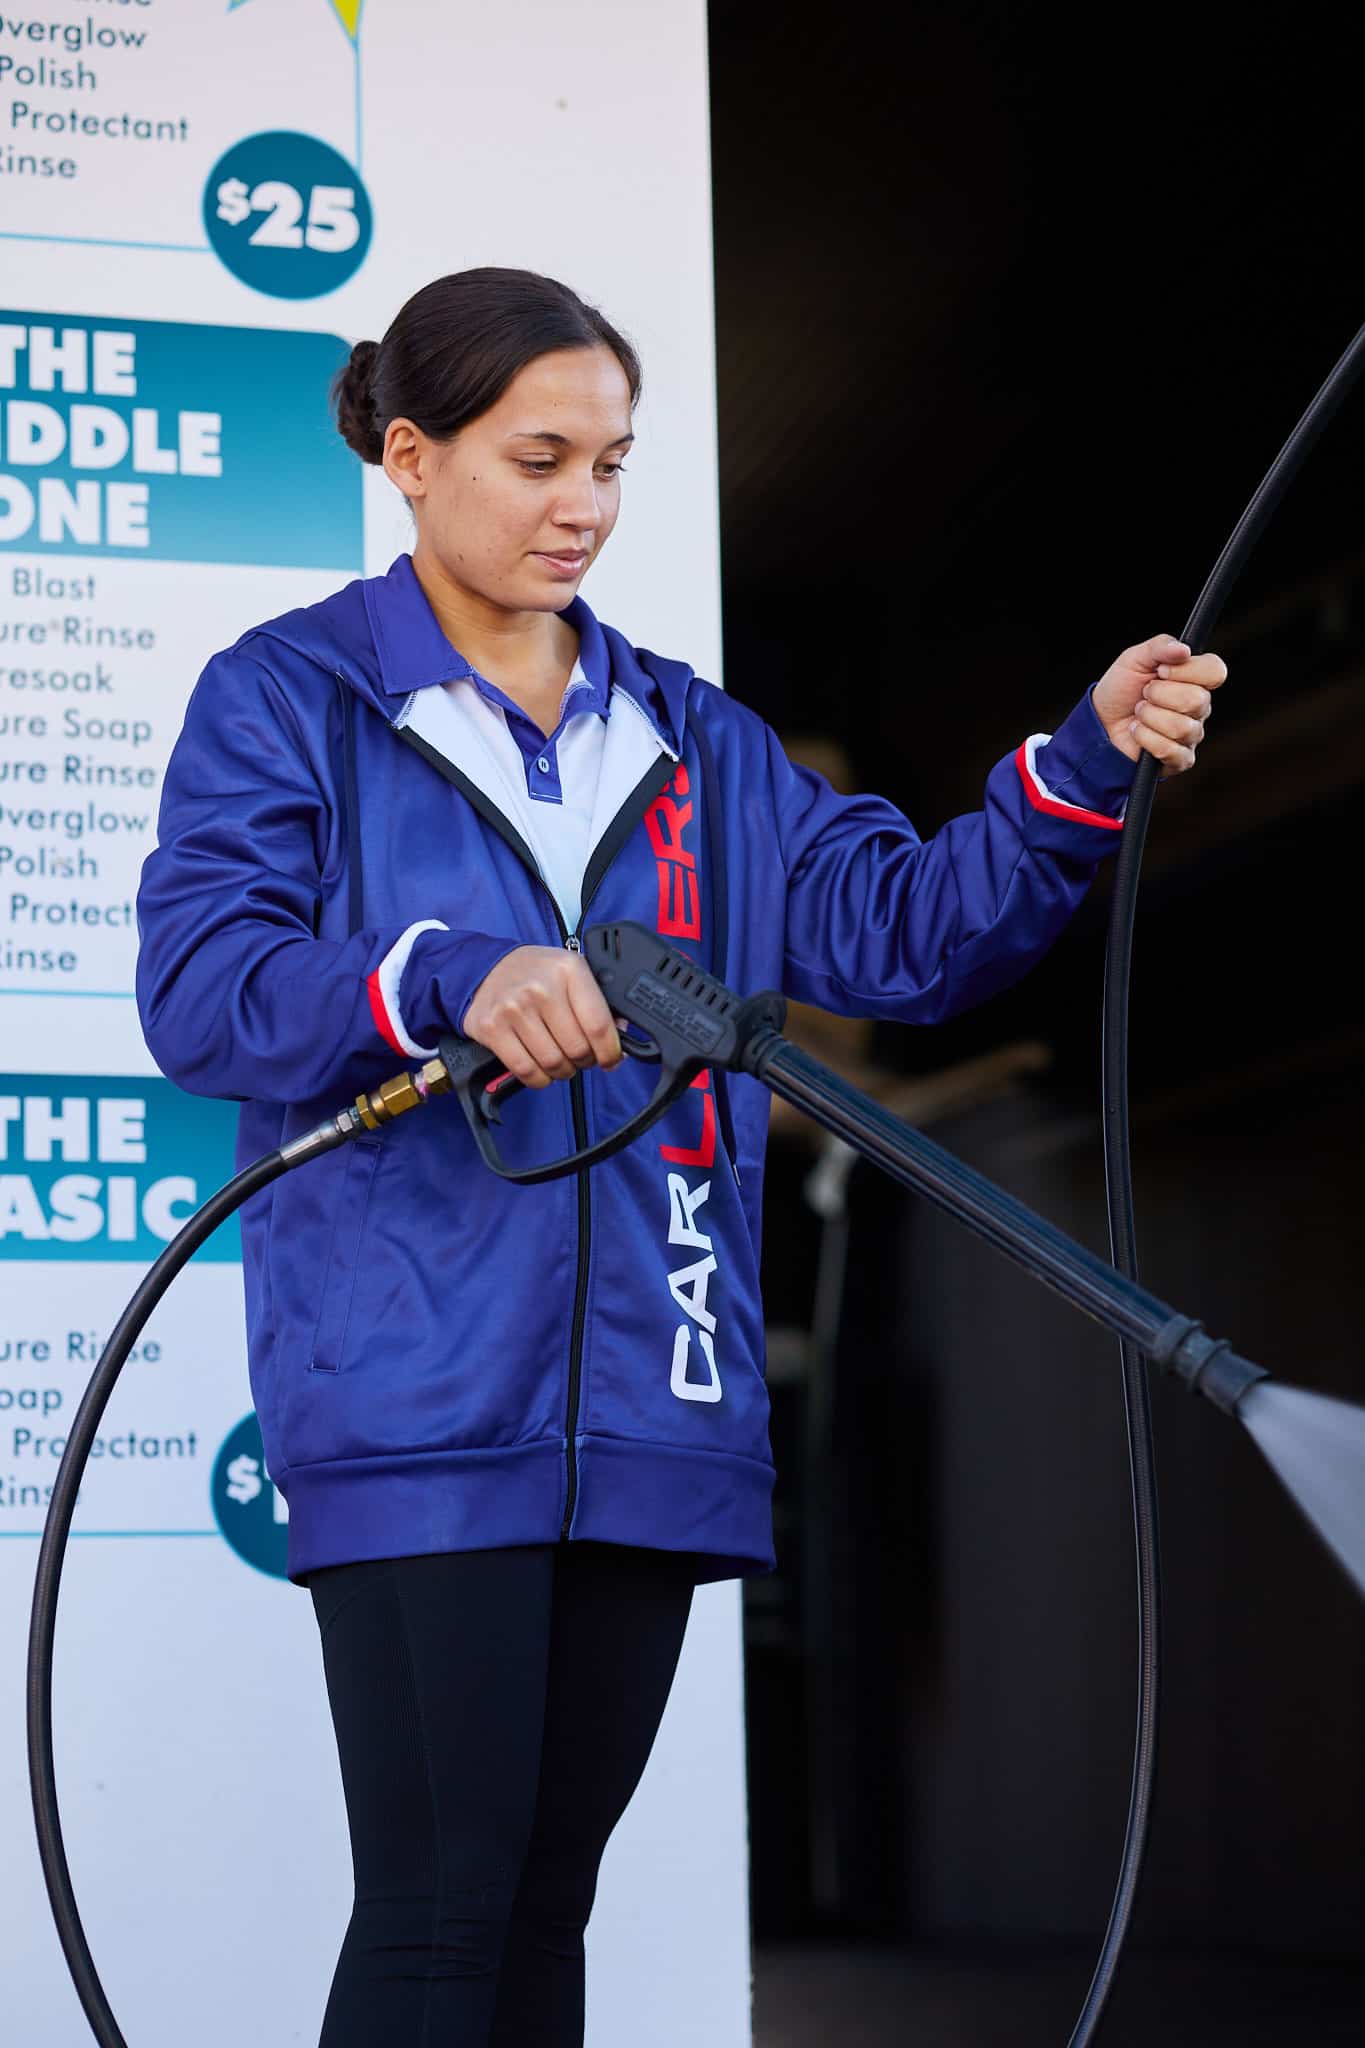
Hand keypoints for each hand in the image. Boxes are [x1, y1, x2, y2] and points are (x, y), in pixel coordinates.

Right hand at [462, 945, 622, 1087]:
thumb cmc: (536, 974)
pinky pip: (526, 1070)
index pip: (599, 1025)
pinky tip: (542, 1070)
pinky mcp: (492, 1028)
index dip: (610, 1052)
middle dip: (585, 1061)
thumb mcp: (572, 973)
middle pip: (577, 1048)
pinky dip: (539, 1079)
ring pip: (553, 1063)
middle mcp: (541, 988)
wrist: (486, 967)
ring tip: (562, 1062)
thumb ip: (598, 1001)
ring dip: (563, 1071)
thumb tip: (620, 1035)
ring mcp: (514, 1009)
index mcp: (569, 970)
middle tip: (581, 1057)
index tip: (611, 1060)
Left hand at [1091, 633, 1226, 776]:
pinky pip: (1170, 750)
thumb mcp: (1134, 659)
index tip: (1161, 671)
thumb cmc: (1121, 690)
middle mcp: (1199, 707)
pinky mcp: (1180, 759)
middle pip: (1197, 700)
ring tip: (1138, 713)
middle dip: (1159, 695)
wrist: (1099, 722)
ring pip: (1182, 727)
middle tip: (1144, 695)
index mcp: (1196, 679)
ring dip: (1149, 717)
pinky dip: (1145, 739)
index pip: (1215, 671)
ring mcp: (1191, 734)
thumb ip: (1160, 647)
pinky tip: (1137, 732)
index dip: (1187, 670)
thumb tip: (1184, 650)